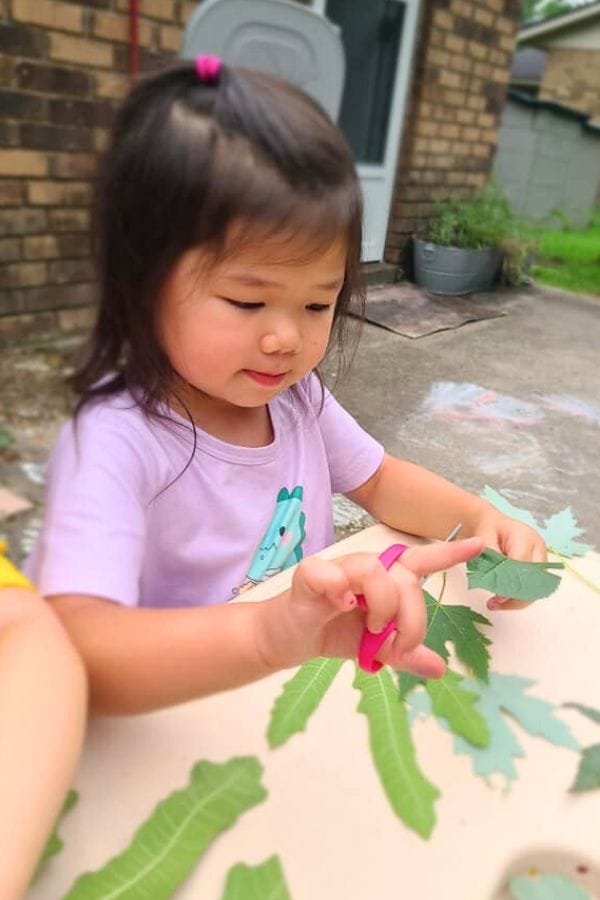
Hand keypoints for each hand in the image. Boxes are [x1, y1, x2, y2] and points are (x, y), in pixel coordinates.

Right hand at [256, 537, 483, 677]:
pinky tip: (340, 606)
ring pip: (377, 570)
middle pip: (406, 578)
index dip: (449, 553)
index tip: (480, 545)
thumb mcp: (374, 649)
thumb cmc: (330, 633)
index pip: (419, 562)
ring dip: (382, 606)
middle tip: (398, 645)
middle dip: (411, 618)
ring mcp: (339, 568)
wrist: (285, 640)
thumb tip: (439, 668)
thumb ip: (404, 653)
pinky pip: (333, 573)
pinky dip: (340, 589)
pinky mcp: (312, 575)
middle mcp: (364, 568)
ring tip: (369, 628)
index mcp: (382, 581)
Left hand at [471, 507, 546, 609]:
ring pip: (535, 589)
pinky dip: (516, 598)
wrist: (492, 525)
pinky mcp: (537, 571)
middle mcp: (538, 549)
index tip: (496, 596)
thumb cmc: (487, 529)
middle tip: (494, 603)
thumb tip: (496, 579)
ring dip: (516, 601)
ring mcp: (540, 560)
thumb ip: (490, 555)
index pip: (522, 564)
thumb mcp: (482, 536)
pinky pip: (531, 590)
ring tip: (494, 604)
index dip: (510, 582)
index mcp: (526, 537)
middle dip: (515, 596)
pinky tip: (500, 601)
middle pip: (535, 580)